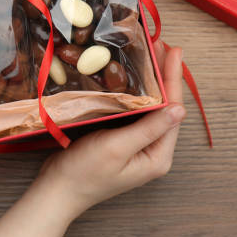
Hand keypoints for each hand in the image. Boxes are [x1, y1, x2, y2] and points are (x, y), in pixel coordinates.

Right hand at [36, 41, 185, 217]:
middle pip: (165, 107)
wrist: (57, 190)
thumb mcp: (118, 147)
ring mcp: (137, 146)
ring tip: (153, 56)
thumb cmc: (85, 172)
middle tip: (163, 46)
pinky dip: (137, 93)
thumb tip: (179, 109)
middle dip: (165, 77)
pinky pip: (136, 113)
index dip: (173, 78)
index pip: (173, 110)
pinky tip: (134, 77)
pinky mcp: (122, 141)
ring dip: (153, 82)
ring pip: (151, 108)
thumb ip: (149, 128)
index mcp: (158, 155)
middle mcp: (152, 151)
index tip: (174, 51)